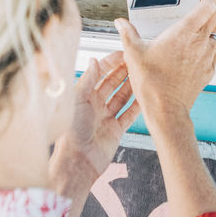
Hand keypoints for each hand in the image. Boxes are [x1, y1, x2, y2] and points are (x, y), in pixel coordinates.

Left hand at [49, 51, 140, 205]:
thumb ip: (88, 79)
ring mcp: (106, 118)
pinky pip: (129, 115)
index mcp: (83, 97)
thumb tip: (94, 60)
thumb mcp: (77, 100)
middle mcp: (95, 106)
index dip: (110, 62)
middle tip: (136, 62)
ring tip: (143, 75)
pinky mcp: (116, 131)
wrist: (77, 162)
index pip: (99, 74)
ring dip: (131, 86)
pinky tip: (145, 97)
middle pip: (112, 83)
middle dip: (123, 72)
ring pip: (122, 97)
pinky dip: (137, 106)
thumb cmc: (71, 133)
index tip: (123, 54)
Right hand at [114, 0, 215, 124]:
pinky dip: (211, 44)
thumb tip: (120, 23)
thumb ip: (128, 34)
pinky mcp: (209, 70)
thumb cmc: (152, 84)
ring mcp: (207, 56)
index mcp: (184, 33)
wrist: (166, 111)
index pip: (208, 4)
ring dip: (215, 23)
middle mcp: (200, 42)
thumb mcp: (134, 54)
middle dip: (212, 4)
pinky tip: (197, 48)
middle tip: (200, 3)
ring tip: (202, 23)